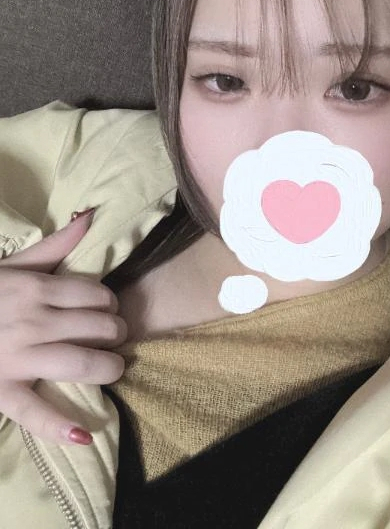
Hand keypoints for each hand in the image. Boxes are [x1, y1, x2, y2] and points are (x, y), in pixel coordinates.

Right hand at [0, 210, 125, 444]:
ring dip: (107, 366)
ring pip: (80, 362)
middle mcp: (31, 322)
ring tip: (114, 366)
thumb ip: (54, 246)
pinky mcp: (2, 389)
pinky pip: (33, 411)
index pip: (95, 294)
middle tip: (115, 336)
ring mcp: (17, 358)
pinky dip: (59, 426)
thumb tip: (89, 216)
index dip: (109, 302)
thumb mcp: (12, 265)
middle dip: (115, 332)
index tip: (108, 308)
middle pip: (95, 327)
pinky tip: (84, 434)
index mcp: (35, 290)